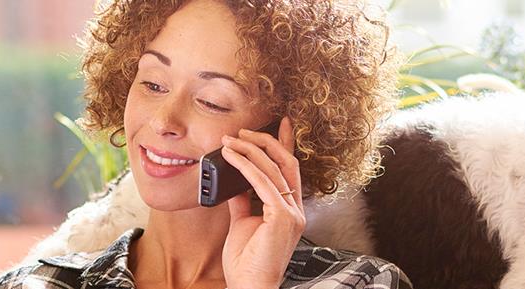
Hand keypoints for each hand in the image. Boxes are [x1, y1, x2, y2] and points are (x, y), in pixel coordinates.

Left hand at [218, 117, 306, 288]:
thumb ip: (242, 201)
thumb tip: (234, 182)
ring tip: (229, 141)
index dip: (286, 143)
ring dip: (250, 150)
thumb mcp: (242, 223)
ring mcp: (292, 214)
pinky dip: (246, 166)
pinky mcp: (283, 218)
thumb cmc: (246, 261)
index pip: (289, 169)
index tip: (280, 122)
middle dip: (266, 141)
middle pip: (286, 163)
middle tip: (243, 130)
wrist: (250, 285)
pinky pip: (263, 183)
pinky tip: (231, 157)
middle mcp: (296, 209)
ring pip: (275, 169)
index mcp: (289, 210)